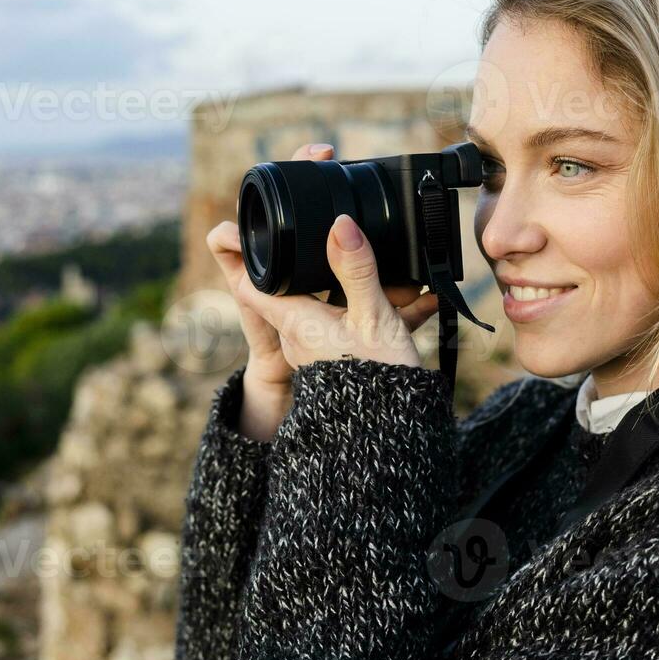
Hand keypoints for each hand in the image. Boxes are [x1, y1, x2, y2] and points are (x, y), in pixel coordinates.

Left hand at [207, 143, 440, 438]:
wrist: (391, 434)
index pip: (251, 282)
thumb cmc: (377, 379)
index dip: (245, 255)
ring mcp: (318, 352)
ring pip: (330, 306)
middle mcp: (298, 337)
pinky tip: (416, 307)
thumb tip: (340, 225)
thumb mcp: (372, 316)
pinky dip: (379, 312)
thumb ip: (356, 270)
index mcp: (295, 321)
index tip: (242, 230)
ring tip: (403, 284)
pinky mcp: (340, 363)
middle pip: (294, 289)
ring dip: (362, 290)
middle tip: (349, 246)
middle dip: (323, 265)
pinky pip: (354, 327)